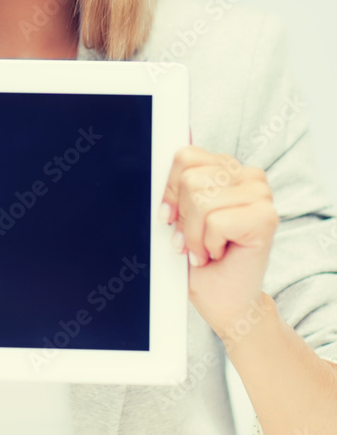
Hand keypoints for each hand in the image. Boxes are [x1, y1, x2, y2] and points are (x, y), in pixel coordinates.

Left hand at [159, 143, 278, 341]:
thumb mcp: (179, 213)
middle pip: (190, 179)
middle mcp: (247, 175)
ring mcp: (260, 194)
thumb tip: (175, 134)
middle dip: (183, 218)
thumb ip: (177, 179)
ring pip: (201, 199)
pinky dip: (208, 244)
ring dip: (195, 234)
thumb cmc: (200, 258)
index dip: (169, 190)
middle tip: (192, 239)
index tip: (168, 216)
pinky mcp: (266, 216)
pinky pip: (215, 221)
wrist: (224, 300)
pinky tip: (219, 253)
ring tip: (206, 247)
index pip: (185, 155)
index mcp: (226, 168)